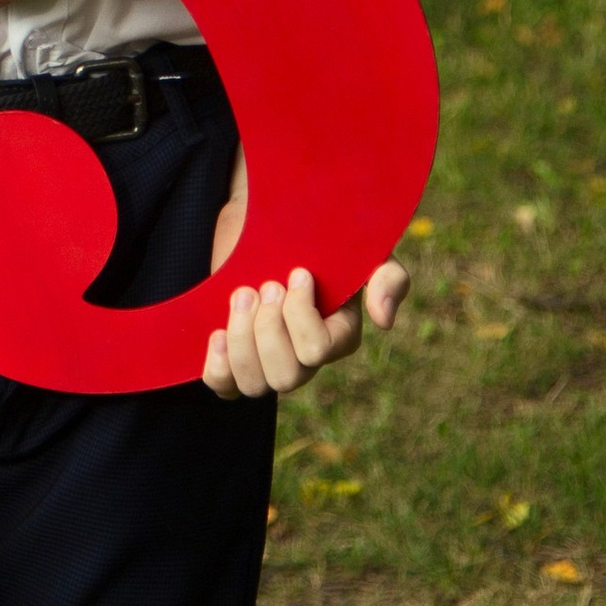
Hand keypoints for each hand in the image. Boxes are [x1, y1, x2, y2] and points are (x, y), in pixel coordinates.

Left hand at [201, 257, 410, 399]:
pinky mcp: (233, 356)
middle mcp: (304, 357)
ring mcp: (267, 359)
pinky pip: (224, 386)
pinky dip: (218, 366)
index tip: (296, 273)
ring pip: (254, 384)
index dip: (300, 316)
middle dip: (267, 327)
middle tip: (265, 285)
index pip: (318, 350)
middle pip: (286, 377)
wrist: (267, 219)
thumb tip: (384, 320)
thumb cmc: (321, 236)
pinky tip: (218, 331)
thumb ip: (387, 277)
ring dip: (241, 338)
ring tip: (242, 294)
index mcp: (338, 336)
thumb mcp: (362, 247)